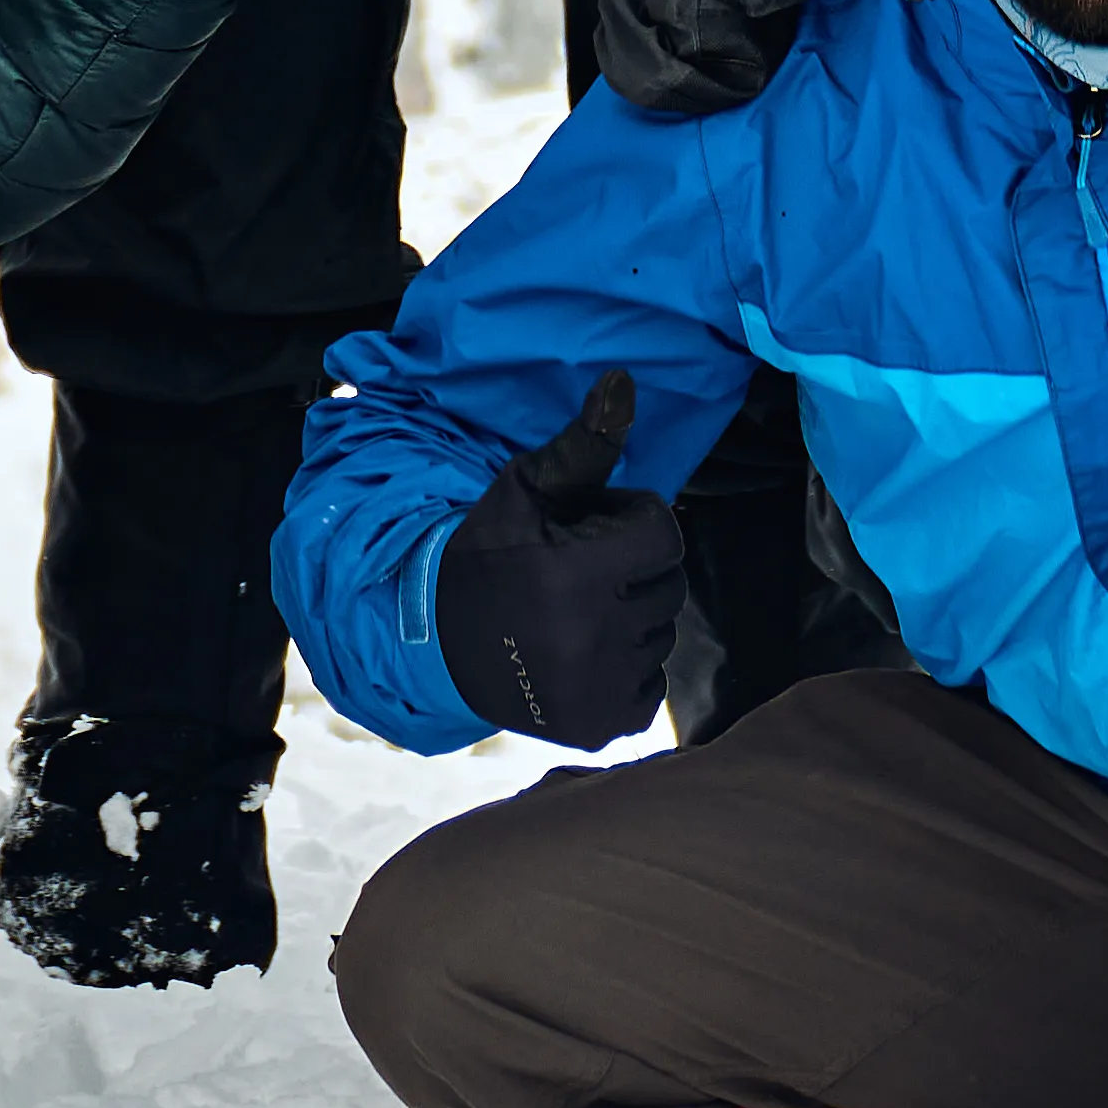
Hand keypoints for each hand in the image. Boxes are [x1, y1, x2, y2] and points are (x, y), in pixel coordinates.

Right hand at [434, 372, 691, 745]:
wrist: (438, 640)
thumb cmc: (488, 551)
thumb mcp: (526, 489)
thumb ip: (585, 442)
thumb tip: (626, 380)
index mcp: (575, 574)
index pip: (663, 534)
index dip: (632, 520)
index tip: (593, 525)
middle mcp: (592, 638)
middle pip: (668, 586)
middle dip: (634, 568)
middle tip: (582, 566)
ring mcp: (597, 689)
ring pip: (661, 636)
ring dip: (631, 617)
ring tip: (576, 609)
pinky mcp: (599, 726)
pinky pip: (651, 686)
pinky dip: (626, 668)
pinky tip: (580, 651)